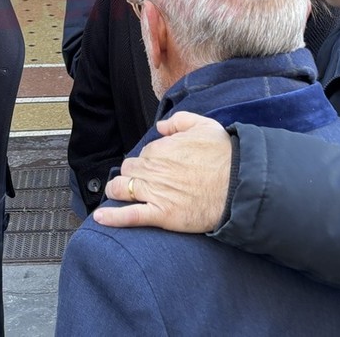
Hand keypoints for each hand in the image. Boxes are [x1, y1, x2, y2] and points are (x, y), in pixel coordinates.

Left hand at [93, 112, 231, 231]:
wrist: (239, 184)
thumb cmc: (224, 155)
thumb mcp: (203, 125)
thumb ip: (179, 121)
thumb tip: (161, 127)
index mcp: (159, 149)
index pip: (142, 155)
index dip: (148, 161)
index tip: (157, 167)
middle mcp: (152, 169)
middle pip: (128, 171)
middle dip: (131, 175)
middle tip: (141, 182)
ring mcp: (155, 192)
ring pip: (121, 190)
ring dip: (117, 191)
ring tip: (117, 195)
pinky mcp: (161, 214)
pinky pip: (129, 216)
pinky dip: (112, 217)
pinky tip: (99, 218)